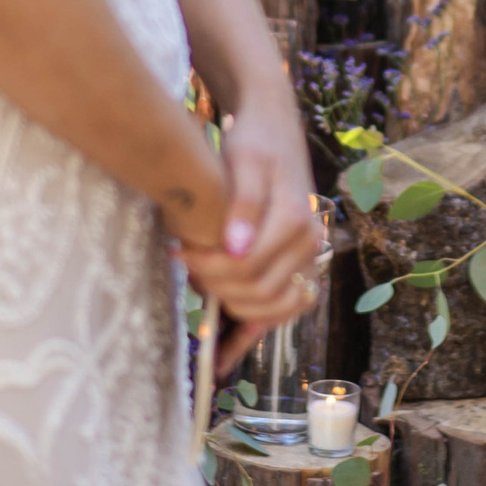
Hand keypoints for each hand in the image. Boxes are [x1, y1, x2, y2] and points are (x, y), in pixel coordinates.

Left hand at [175, 95, 321, 366]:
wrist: (272, 127)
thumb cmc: (253, 141)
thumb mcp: (245, 161)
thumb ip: (244, 204)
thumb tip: (236, 249)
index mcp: (296, 219)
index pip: (247, 267)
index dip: (207, 266)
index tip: (177, 251)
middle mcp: (308, 244)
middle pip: (255, 291)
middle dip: (213, 284)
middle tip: (182, 261)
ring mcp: (305, 258)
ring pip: (269, 308)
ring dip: (230, 306)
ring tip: (198, 282)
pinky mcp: (294, 267)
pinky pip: (277, 311)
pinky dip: (248, 333)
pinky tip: (221, 359)